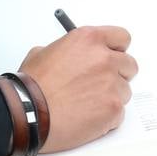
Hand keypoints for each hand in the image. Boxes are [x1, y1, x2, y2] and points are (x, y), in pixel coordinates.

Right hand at [19, 25, 136, 153]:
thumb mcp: (42, 52)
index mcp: (89, 39)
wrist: (28, 113)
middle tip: (99, 84)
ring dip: (111, 96)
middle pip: (129, 65)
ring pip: (125, 91)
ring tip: (87, 104)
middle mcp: (104, 58)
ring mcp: (112, 84)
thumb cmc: (31, 86)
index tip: (112, 57)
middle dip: (117, 74)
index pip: (122, 38)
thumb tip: (73, 57)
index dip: (116, 50)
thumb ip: (68, 50)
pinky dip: (107, 117)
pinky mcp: (114, 108)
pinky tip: (87, 117)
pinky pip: (120, 113)